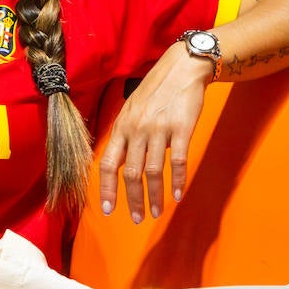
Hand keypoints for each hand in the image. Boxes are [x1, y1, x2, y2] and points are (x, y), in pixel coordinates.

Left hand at [98, 43, 211, 222]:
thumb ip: (126, 136)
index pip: (108, 163)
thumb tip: (121, 164)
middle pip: (131, 173)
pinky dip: (177, 181)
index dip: (106, 188)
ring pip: (153, 171)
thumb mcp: (132, 111)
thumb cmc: (155, 92)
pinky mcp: (181, 129)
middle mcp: (136, 130)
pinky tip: (177, 195)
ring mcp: (159, 130)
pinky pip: (177, 161)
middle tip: (136, 218)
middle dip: (132, 199)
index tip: (108, 209)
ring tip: (155, 212)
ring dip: (153, 196)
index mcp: (122, 127)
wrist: (181, 70)